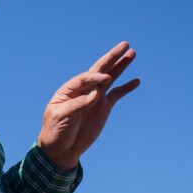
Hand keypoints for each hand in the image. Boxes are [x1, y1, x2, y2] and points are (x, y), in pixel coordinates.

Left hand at [36, 41, 140, 170]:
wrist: (60, 148)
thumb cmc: (55, 131)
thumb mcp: (61, 117)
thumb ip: (78, 105)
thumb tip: (96, 95)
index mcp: (69, 90)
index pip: (85, 78)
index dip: (95, 76)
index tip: (106, 79)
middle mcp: (83, 90)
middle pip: (99, 70)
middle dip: (112, 57)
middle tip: (124, 44)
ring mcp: (95, 98)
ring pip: (111, 78)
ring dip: (121, 66)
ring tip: (132, 53)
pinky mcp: (103, 107)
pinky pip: (117, 94)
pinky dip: (126, 87)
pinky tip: (136, 80)